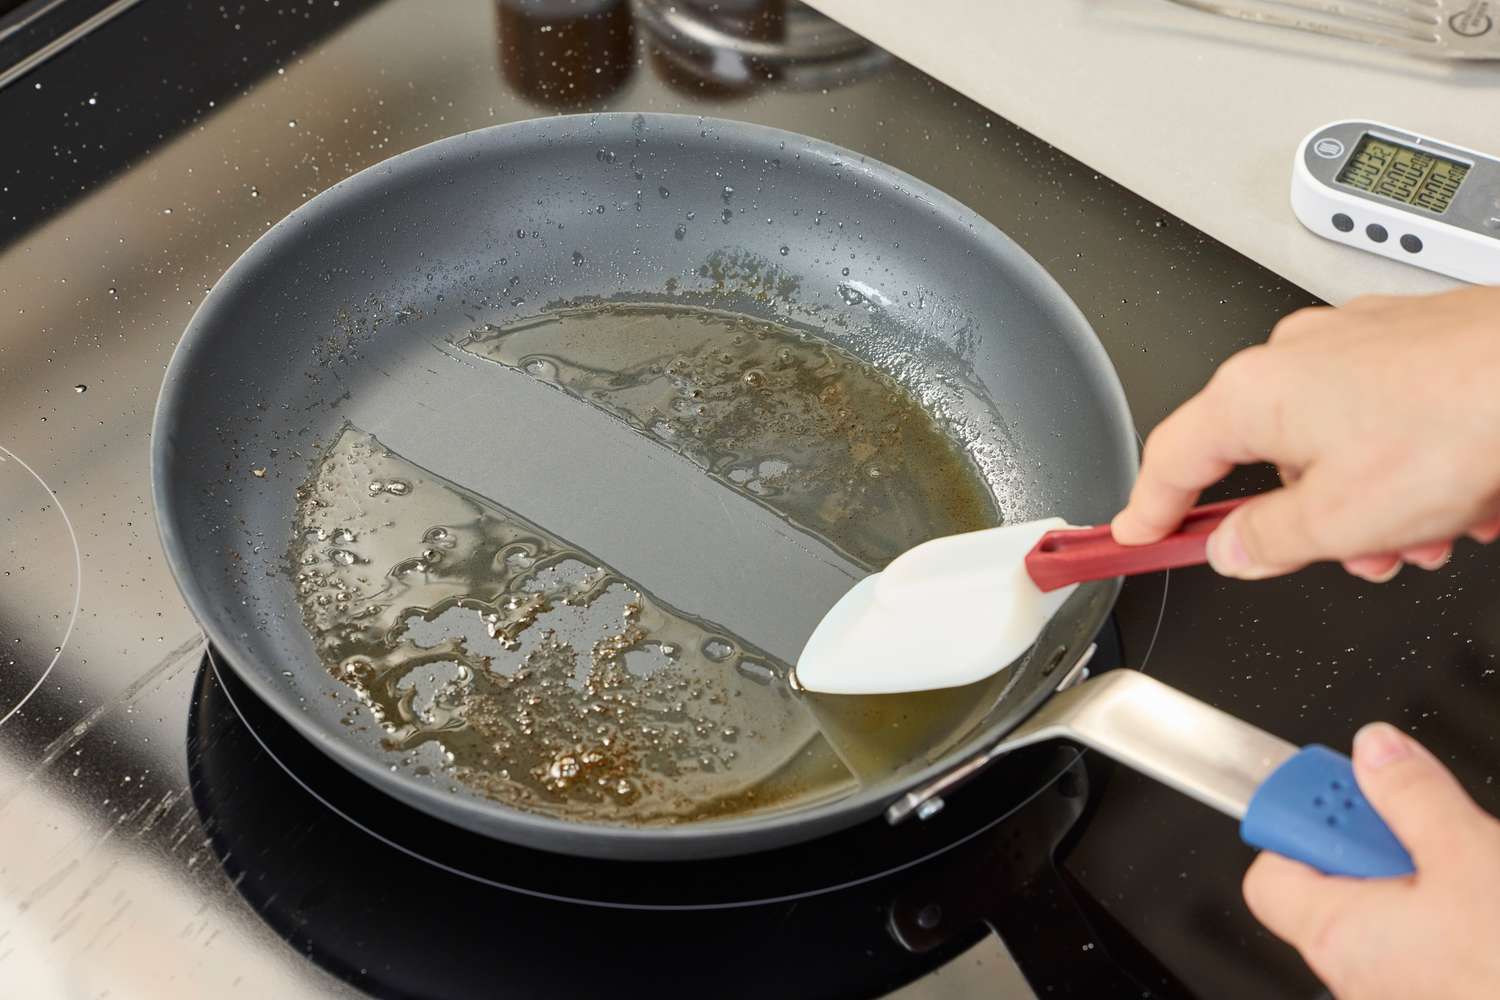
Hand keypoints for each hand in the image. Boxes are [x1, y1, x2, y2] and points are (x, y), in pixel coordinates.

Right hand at [1111, 286, 1499, 580]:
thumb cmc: (1462, 423)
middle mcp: (1294, 355)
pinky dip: (1406, 467)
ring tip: (1429, 533)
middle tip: (1352, 557)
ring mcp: (1354, 342)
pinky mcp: (1408, 343)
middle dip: (1312, 524)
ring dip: (1372, 505)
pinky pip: (1382, 420)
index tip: (1137, 533)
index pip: (1171, 458)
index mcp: (1255, 393)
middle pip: (1267, 460)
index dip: (1149, 507)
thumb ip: (1268, 541)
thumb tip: (1235, 549)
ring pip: (1333, 445)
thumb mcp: (1342, 520)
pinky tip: (1458, 498)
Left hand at [1243, 724, 1499, 998]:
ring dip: (1429, 882)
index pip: (1272, 868)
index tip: (1347, 791)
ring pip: (1393, 916)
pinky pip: (1431, 947)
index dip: (1304, 822)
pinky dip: (1454, 919)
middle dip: (1386, 844)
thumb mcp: (1470, 856)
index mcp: (1336, 933)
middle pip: (1339, 885)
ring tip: (1477, 875)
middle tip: (1437, 830)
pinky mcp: (1442, 999)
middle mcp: (1354, 974)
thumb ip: (1413, 797)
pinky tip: (1489, 910)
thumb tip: (1374, 749)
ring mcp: (1397, 996)